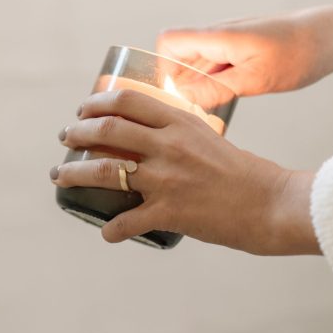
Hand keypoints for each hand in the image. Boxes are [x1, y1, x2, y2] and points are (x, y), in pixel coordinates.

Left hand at [51, 90, 319, 255]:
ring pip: (103, 171)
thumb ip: (178, 133)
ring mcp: (166, 179)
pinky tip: (107, 232)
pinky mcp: (169, 213)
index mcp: (179, 122)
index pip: (127, 101)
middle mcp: (168, 146)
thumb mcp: (208, 137)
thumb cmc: (243, 170)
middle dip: (77, 132)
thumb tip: (148, 136)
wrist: (272, 203)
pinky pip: (127, 222)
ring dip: (74, 173)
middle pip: (107, 131)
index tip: (84, 109)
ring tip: (61, 176)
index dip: (97, 102)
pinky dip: (112, 229)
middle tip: (65, 137)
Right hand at [157, 13, 332, 98]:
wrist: (331, 37)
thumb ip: (217, 87)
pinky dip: (215, 83)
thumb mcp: (256, 77)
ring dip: (199, 85)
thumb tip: (184, 96)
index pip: (169, 42)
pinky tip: (228, 96)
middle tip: (196, 106)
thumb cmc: (300, 51)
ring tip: (215, 104)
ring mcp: (228, 43)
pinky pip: (215, 66)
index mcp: (217, 36)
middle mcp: (218, 36)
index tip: (175, 92)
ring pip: (197, 63)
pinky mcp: (239, 50)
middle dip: (181, 83)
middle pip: (180, 56)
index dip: (164, 68)